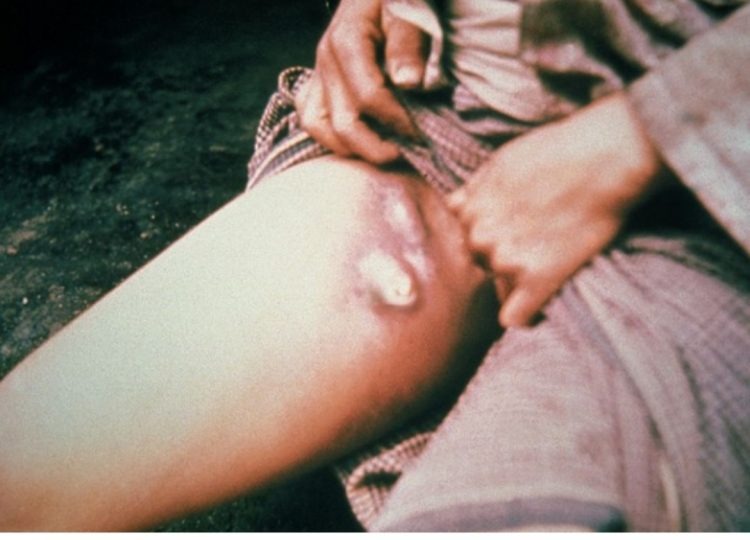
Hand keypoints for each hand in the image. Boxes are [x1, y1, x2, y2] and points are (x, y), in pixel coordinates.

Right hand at [295, 0, 427, 163]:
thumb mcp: (408, 9)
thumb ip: (408, 42)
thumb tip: (407, 83)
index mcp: (346, 41)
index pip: (369, 97)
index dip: (398, 121)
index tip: (423, 132)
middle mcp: (326, 60)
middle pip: (343, 123)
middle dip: (377, 147)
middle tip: (407, 152)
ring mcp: (318, 73)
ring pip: (318, 128)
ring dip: (352, 148)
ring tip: (384, 149)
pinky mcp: (317, 82)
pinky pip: (311, 119)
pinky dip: (332, 137)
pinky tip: (360, 139)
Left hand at [446, 92, 663, 326]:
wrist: (605, 158)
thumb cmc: (558, 150)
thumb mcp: (500, 161)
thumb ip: (475, 190)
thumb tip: (458, 206)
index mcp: (468, 209)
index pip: (463, 235)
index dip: (487, 232)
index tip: (508, 231)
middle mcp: (480, 236)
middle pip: (479, 260)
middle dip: (499, 253)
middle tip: (534, 242)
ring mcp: (507, 260)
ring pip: (497, 284)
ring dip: (516, 279)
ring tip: (548, 260)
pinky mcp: (538, 280)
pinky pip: (516, 317)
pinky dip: (526, 317)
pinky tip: (538, 312)